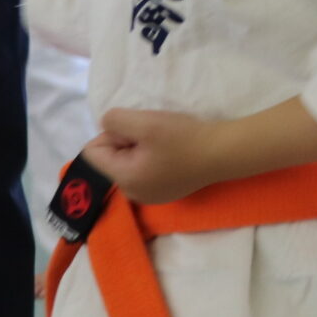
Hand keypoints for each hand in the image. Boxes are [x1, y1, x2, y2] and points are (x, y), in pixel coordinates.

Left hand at [82, 109, 228, 203]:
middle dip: (125, 142)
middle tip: (153, 136)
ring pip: (127, 163)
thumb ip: (115, 120)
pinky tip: (172, 154)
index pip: (92, 153)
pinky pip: (143, 171)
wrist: (223, 153)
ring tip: (164, 144)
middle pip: (110, 159)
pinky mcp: (163, 192)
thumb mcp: (145, 122)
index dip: (111, 134)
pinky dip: (152, 158)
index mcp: (123, 179)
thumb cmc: (184, 139)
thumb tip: (107, 125)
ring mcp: (149, 196)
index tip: (137, 131)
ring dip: (139, 149)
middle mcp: (131, 193)